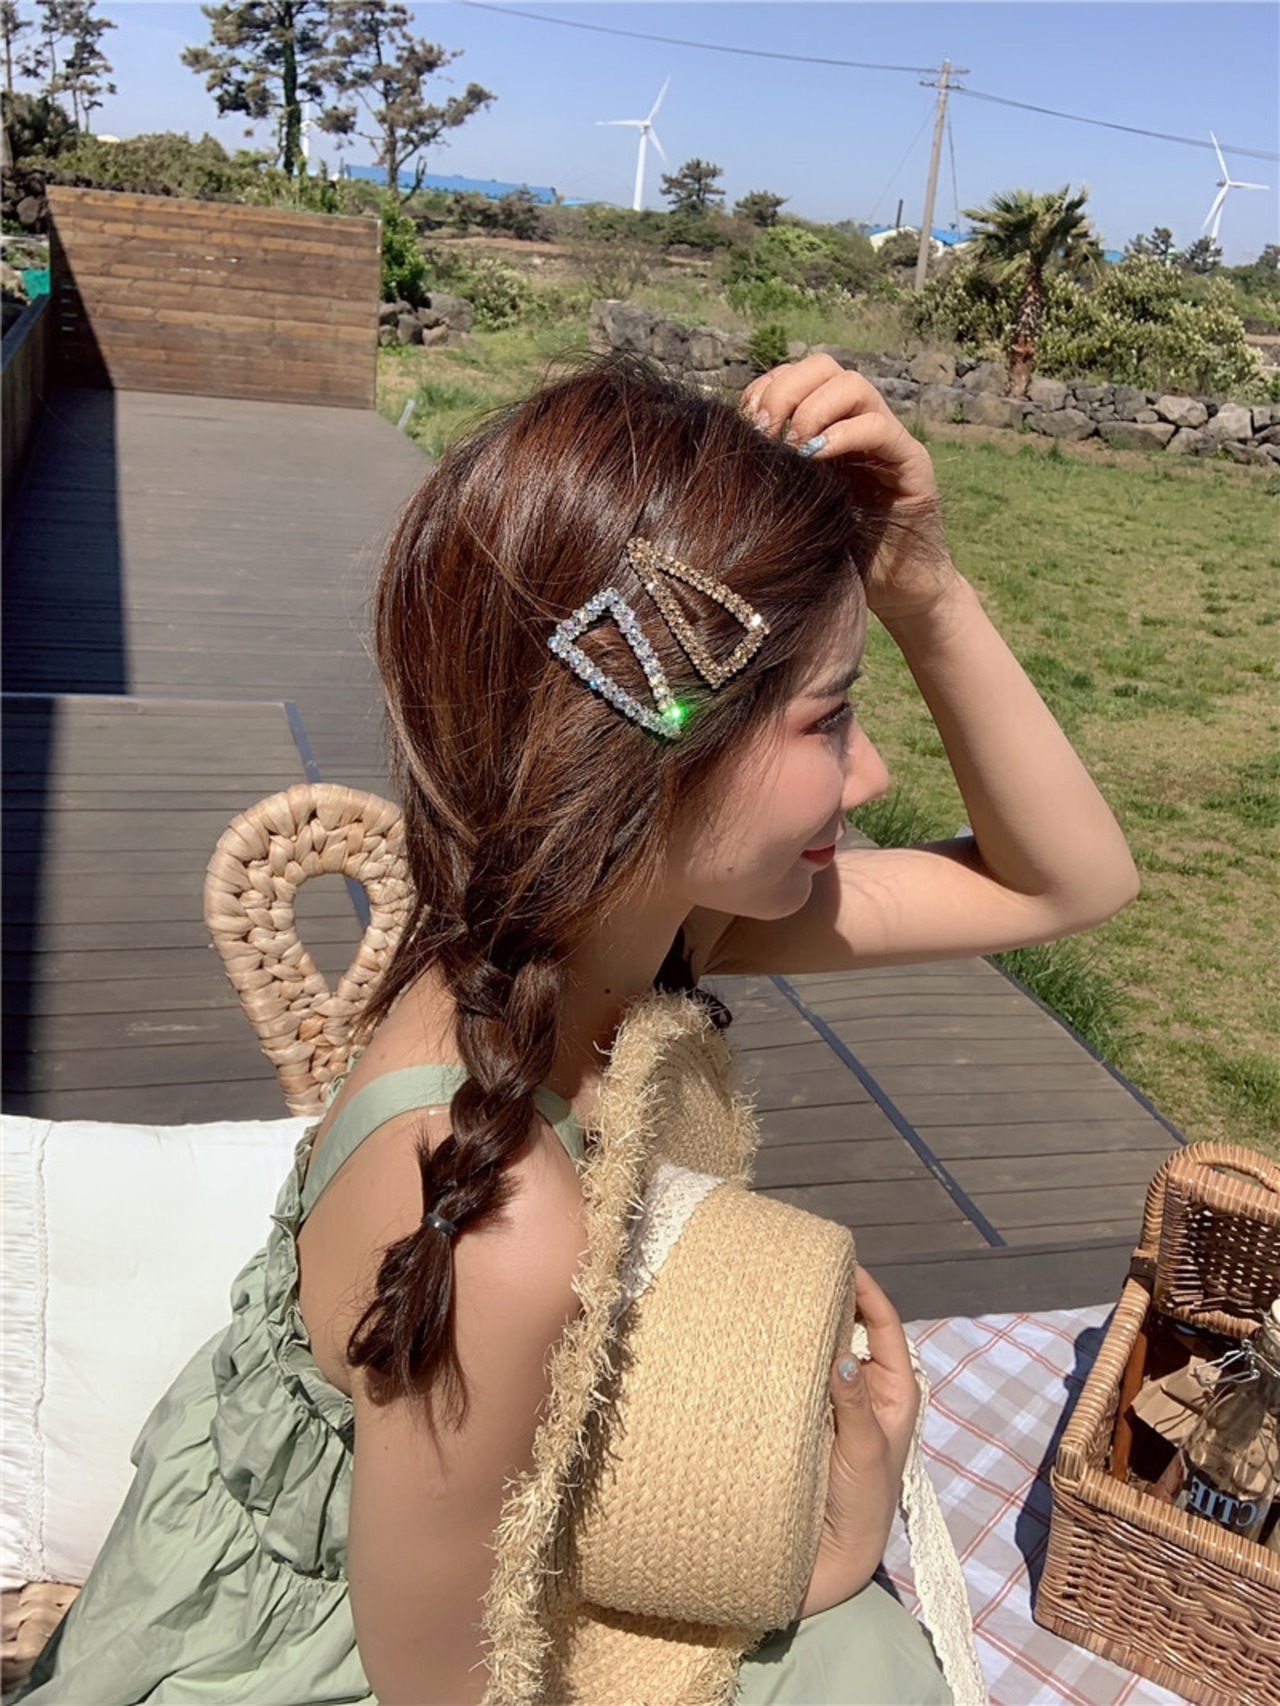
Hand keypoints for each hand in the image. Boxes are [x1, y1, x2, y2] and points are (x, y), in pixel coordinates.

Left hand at [741, 355, 957, 623]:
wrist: (893, 591)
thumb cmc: (835, 555)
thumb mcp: (792, 506)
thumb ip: (771, 472)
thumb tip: (727, 448)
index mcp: (825, 427)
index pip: (795, 375)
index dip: (765, 389)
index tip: (744, 425)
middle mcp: (857, 423)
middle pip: (823, 366)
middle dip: (786, 390)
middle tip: (766, 432)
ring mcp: (887, 440)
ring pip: (853, 385)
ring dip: (813, 409)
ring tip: (794, 447)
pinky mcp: (912, 463)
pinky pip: (879, 427)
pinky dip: (844, 435)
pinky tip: (817, 459)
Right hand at [799, 1265, 919, 1616]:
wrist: (828, 1559)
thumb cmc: (862, 1505)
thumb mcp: (865, 1452)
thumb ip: (854, 1405)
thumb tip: (844, 1355)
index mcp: (894, 1390)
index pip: (884, 1325)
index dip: (866, 1291)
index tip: (842, 1262)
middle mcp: (863, 1386)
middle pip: (850, 1329)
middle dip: (830, 1299)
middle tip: (799, 1268)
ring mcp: (832, 1399)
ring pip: (820, 1348)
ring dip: (803, 1325)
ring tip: (777, 1292)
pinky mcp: (802, 1414)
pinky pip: (795, 1373)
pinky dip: (783, 1353)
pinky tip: (760, 1335)